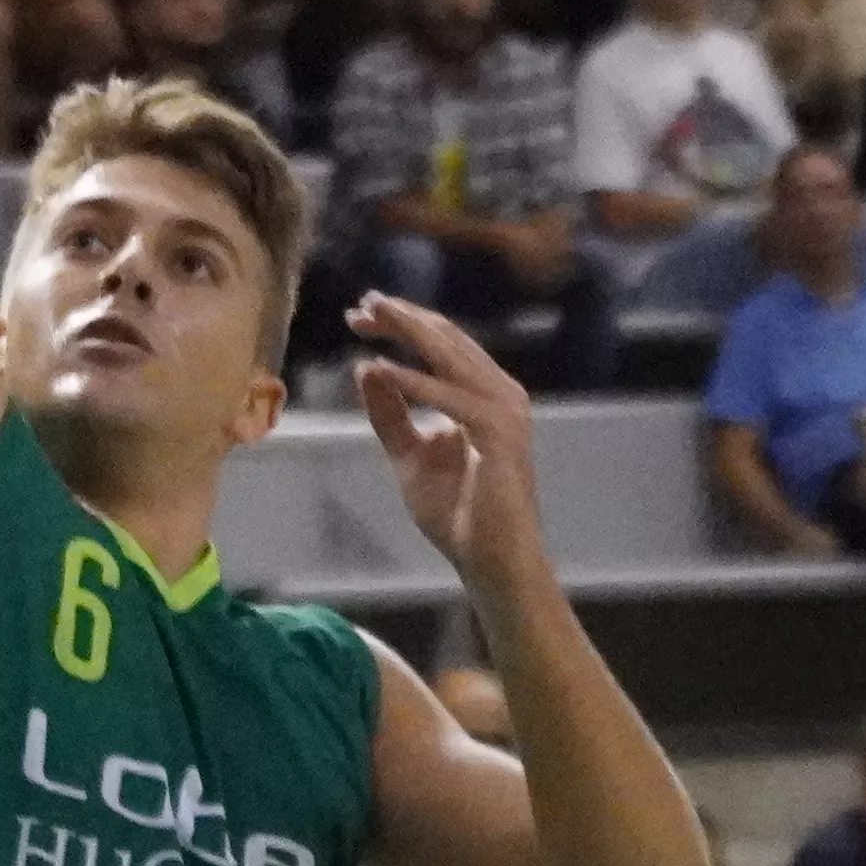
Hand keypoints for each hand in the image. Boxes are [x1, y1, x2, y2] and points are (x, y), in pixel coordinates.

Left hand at [350, 289, 550, 586]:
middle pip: (447, 339)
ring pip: (453, 356)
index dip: (402, 324)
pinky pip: (452, 398)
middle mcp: (500, 393)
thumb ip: (390, 414)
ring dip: (409, 333)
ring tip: (371, 316)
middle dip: (402, 317)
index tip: (360, 314)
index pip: (443, 344)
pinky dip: (415, 382)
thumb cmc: (458, 514)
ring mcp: (505, 411)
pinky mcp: (500, 434)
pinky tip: (382, 368)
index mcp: (483, 395)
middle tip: (361, 303)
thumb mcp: (409, 455)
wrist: (491, 561)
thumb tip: (364, 367)